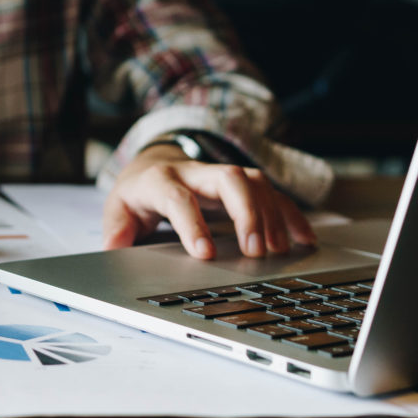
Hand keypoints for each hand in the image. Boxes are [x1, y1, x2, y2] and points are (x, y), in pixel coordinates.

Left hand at [103, 144, 315, 258]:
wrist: (152, 164)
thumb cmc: (137, 194)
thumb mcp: (118, 211)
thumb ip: (116, 232)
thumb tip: (114, 251)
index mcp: (159, 181)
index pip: (177, 197)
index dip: (191, 224)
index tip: (206, 253)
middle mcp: (194, 172)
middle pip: (228, 178)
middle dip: (246, 212)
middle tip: (255, 250)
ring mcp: (220, 174)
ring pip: (254, 181)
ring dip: (271, 215)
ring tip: (278, 251)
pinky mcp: (241, 182)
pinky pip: (272, 192)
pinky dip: (290, 215)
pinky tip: (303, 239)